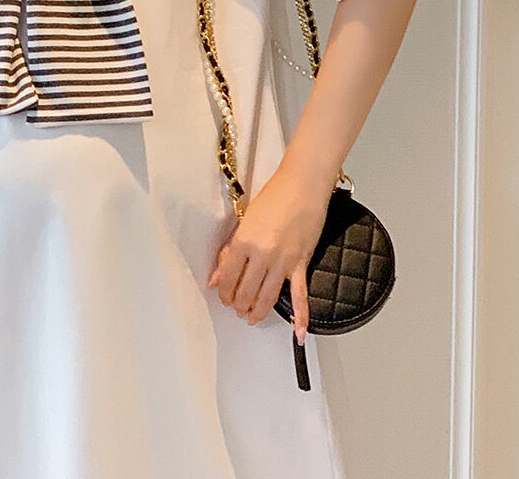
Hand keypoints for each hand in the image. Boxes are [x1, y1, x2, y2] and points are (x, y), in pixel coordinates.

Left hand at [206, 167, 330, 338]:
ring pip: (267, 297)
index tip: (223, 296)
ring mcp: (283, 261)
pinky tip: (298, 333)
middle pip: (245, 292)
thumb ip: (230, 251)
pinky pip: (300, 296)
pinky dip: (300, 316)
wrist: (302, 186)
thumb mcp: (245, 221)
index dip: (223, 291)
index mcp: (244, 241)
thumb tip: (216, 276)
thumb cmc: (274, 197)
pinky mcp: (301, 264)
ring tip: (251, 317)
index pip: (227, 277)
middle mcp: (262, 254)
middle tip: (236, 307)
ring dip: (257, 312)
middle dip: (238, 304)